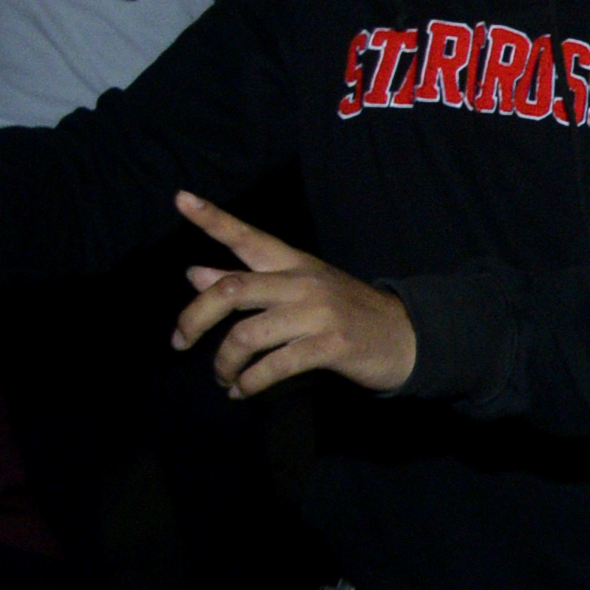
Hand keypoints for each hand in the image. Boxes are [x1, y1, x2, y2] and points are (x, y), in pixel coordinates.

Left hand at [168, 191, 415, 397]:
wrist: (409, 336)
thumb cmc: (346, 313)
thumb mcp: (300, 289)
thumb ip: (248, 281)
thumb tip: (193, 273)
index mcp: (294, 264)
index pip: (248, 237)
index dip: (213, 218)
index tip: (180, 198)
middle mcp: (303, 282)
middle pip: (232, 289)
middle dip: (194, 318)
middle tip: (180, 342)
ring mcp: (318, 313)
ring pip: (247, 334)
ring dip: (224, 363)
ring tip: (224, 379)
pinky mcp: (331, 346)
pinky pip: (275, 365)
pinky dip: (250, 383)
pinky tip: (243, 391)